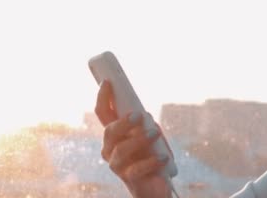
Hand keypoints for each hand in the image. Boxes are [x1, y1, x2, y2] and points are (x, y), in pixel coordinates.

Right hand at [95, 80, 171, 197]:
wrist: (154, 184)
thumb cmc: (152, 155)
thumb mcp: (151, 135)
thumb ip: (146, 124)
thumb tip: (144, 115)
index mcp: (114, 133)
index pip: (103, 113)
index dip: (103, 97)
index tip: (108, 82)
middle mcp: (110, 148)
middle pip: (110, 131)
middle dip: (123, 122)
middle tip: (139, 115)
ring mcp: (117, 164)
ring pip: (121, 149)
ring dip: (139, 140)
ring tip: (155, 133)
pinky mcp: (128, 178)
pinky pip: (136, 169)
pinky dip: (151, 161)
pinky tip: (163, 157)